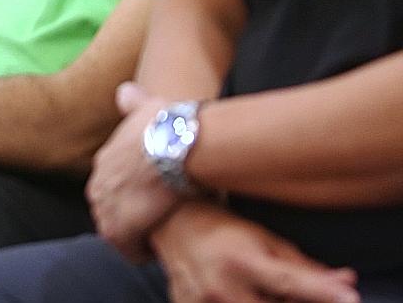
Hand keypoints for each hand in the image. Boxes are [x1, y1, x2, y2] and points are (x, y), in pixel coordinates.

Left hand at [88, 82, 184, 261]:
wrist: (176, 143)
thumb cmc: (168, 124)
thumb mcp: (144, 106)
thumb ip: (132, 101)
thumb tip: (124, 92)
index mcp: (105, 162)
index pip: (112, 186)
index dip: (134, 195)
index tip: (153, 199)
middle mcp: (98, 185)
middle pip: (111, 210)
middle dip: (133, 217)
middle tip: (158, 220)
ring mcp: (106, 208)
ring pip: (117, 231)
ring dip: (137, 235)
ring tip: (160, 235)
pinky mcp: (119, 229)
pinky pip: (129, 250)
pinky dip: (143, 251)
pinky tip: (161, 247)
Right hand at [152, 202, 358, 302]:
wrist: (171, 227)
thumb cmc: (222, 228)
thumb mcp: (265, 239)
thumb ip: (304, 267)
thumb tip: (347, 283)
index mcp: (242, 262)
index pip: (291, 285)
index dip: (323, 294)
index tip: (350, 298)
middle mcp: (221, 287)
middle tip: (285, 291)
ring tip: (257, 291)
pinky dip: (240, 302)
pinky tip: (238, 294)